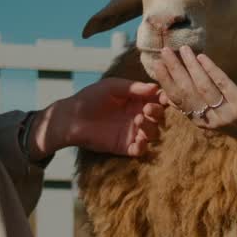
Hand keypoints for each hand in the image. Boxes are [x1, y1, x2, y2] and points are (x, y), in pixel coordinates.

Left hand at [34, 78, 163, 157]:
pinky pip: (140, 150)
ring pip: (153, 133)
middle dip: (158, 112)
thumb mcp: (111, 86)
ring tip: (138, 121)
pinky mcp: (125, 146)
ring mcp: (132, 132)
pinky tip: (138, 140)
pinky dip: (143, 146)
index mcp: (137, 100)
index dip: (165, 98)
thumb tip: (155, 87)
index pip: (158, 99)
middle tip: (148, 109)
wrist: (71, 118)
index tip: (165, 98)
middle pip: (159, 116)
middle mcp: (138, 115)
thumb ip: (133, 87)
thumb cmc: (90, 98)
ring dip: (151, 128)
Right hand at [153, 46, 236, 193]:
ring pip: (202, 87)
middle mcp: (212, 121)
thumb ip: (202, 107)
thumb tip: (181, 91)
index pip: (179, 101)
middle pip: (186, 92)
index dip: (166, 82)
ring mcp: (227, 114)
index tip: (157, 65)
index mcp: (203, 123)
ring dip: (190, 66)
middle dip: (174, 70)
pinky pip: (223, 84)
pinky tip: (202, 57)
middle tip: (164, 51)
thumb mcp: (220, 119)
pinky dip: (211, 69)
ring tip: (182, 49)